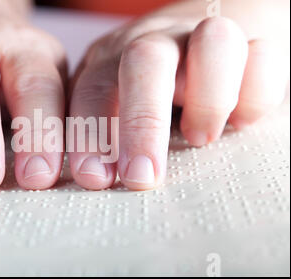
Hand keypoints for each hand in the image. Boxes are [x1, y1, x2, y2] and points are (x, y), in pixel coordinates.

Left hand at [68, 14, 288, 190]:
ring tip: (200, 138)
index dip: (89, 133)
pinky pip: (263, 57)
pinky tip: (241, 122)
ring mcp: (205, 37)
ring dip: (208, 100)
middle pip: (144, 61)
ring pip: (213, 44)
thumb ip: (99, 127)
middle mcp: (157, 41)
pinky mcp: (253, 41)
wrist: (202, 26)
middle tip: (142, 176)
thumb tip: (90, 178)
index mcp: (114, 59)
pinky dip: (255, 94)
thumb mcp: (112, 99)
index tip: (94, 178)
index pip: (92, 88)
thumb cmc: (149, 82)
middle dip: (142, 122)